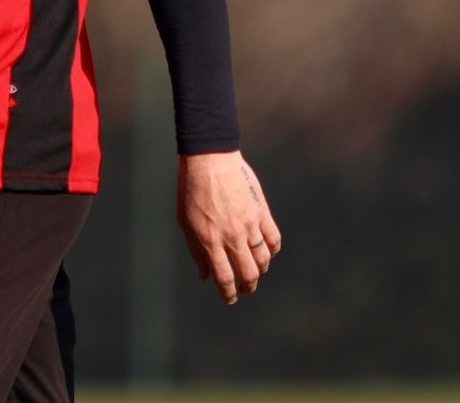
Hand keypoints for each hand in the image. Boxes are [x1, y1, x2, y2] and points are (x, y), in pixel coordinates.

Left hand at [177, 151, 280, 304]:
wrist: (209, 159)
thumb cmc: (191, 190)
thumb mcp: (185, 222)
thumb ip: (196, 251)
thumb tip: (204, 277)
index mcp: (210, 240)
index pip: (225, 278)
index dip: (229, 294)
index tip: (230, 299)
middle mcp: (232, 236)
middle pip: (248, 274)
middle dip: (247, 287)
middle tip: (245, 290)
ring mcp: (250, 225)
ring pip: (263, 260)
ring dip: (260, 270)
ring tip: (254, 272)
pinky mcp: (262, 212)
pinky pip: (274, 240)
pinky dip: (272, 251)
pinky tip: (266, 252)